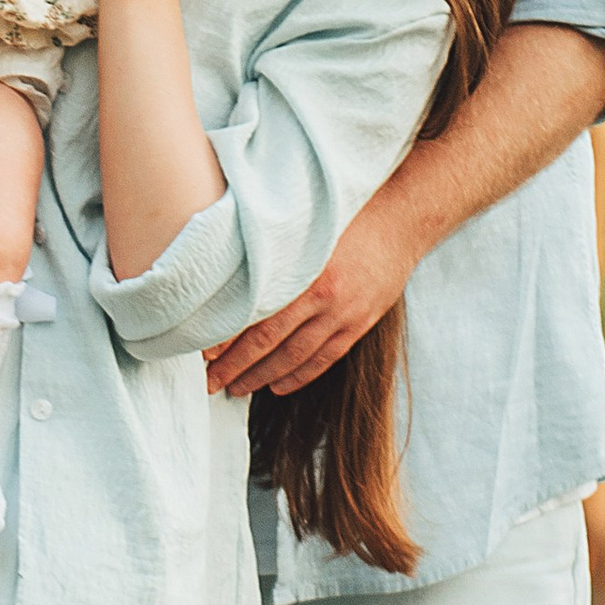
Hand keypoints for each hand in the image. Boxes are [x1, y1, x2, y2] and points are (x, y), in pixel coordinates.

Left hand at [206, 172, 421, 393]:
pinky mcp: (360, 323)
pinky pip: (325, 358)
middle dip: (237, 366)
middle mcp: (324, 297)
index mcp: (304, 272)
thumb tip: (226, 272)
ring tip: (237, 389)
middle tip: (211, 382)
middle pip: (271, 343)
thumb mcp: (303, 227)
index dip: (228, 338)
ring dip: (263, 377)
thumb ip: (271, 252)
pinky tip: (278, 386)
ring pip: (296, 357)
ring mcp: (344, 314)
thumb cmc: (345, 215)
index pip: (257, 316)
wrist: (400, 219)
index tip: (204, 353)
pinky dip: (299, 376)